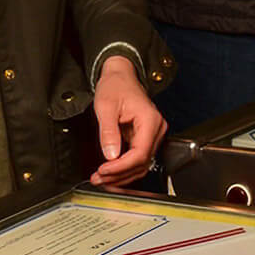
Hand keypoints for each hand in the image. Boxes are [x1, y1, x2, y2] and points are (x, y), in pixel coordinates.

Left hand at [90, 55, 166, 187]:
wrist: (121, 75)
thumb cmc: (116, 85)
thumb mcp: (106, 106)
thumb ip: (108, 132)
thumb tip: (110, 156)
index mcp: (150, 120)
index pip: (140, 153)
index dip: (121, 167)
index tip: (104, 170)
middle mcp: (156, 129)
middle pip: (141, 163)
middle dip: (119, 175)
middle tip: (98, 179)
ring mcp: (153, 134)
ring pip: (141, 164)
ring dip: (121, 175)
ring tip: (101, 178)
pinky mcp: (146, 138)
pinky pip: (137, 158)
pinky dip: (124, 168)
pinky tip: (110, 172)